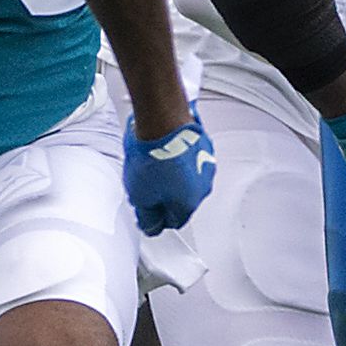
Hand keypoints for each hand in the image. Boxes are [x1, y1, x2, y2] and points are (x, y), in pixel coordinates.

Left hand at [122, 112, 215, 233]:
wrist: (161, 120)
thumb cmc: (152, 156)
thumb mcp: (139, 195)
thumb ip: (147, 216)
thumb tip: (151, 225)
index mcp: (188, 204)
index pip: (174, 221)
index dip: (158, 216)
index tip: (147, 207)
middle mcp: (202, 188)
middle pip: (183, 200)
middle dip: (166, 195)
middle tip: (148, 183)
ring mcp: (206, 165)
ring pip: (189, 179)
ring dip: (175, 176)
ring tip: (155, 163)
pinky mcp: (204, 146)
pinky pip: (192, 159)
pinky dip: (181, 158)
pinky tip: (165, 150)